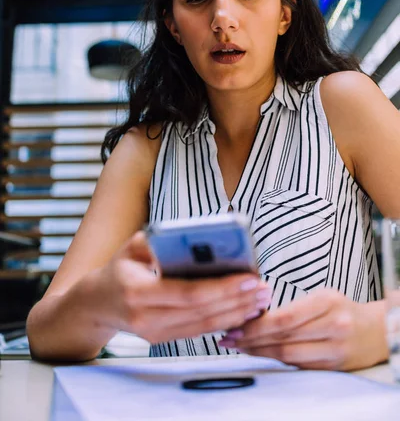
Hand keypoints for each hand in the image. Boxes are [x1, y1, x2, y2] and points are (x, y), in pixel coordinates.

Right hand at [96, 231, 270, 343]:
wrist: (96, 304)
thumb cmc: (119, 268)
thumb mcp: (132, 247)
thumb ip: (160, 240)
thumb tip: (198, 237)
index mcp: (138, 291)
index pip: (188, 293)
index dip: (221, 288)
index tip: (249, 277)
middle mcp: (146, 318)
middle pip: (201, 312)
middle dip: (238, 301)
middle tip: (264, 288)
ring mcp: (154, 333)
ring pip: (204, 326)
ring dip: (236, 313)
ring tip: (261, 299)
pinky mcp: (162, 339)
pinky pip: (199, 332)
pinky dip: (224, 321)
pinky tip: (243, 310)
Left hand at [218, 288, 387, 370]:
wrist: (375, 331)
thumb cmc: (342, 309)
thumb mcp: (322, 297)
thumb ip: (293, 306)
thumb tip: (254, 312)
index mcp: (327, 302)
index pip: (285, 317)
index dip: (257, 324)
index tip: (236, 325)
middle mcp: (333, 326)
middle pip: (283, 338)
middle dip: (251, 339)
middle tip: (230, 338)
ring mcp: (334, 349)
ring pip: (287, 355)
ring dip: (259, 351)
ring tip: (240, 347)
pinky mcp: (332, 367)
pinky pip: (297, 364)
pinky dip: (275, 359)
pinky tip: (260, 353)